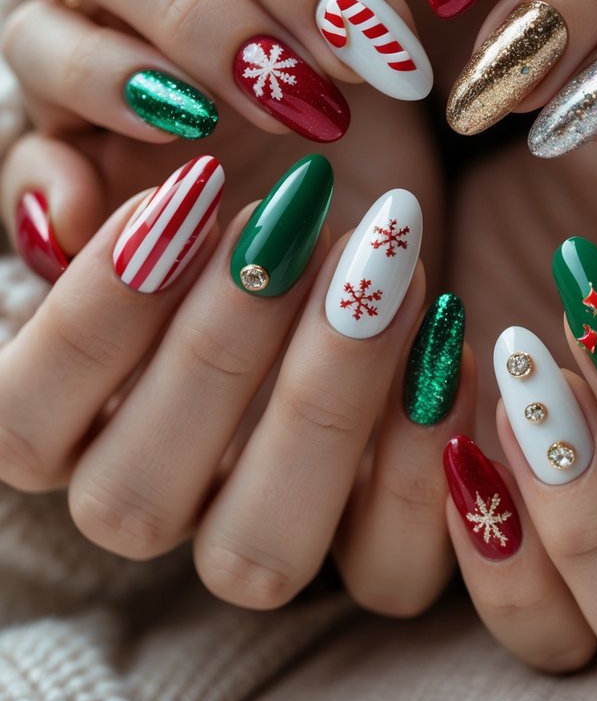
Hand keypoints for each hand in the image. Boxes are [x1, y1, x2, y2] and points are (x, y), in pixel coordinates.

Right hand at [0, 141, 474, 613]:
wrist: (365, 183)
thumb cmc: (236, 150)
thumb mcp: (147, 129)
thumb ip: (67, 163)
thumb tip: (54, 219)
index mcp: (72, 412)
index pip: (23, 426)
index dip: (91, 322)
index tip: (180, 195)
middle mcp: (155, 488)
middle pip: (134, 503)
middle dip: (214, 355)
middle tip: (293, 220)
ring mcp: (264, 523)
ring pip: (257, 555)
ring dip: (320, 408)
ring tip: (385, 269)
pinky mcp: (374, 535)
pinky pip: (387, 570)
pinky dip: (424, 458)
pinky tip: (450, 330)